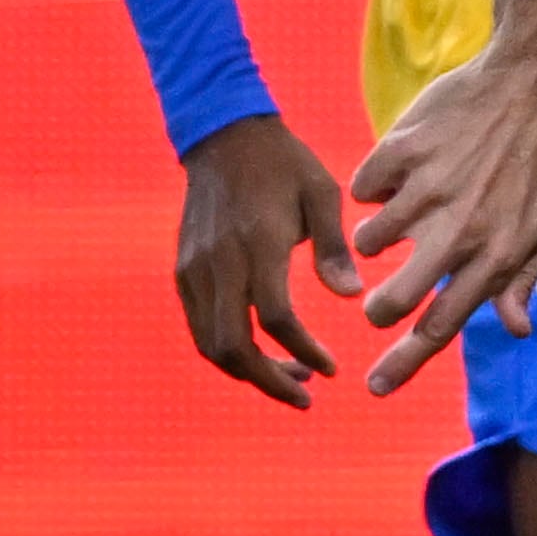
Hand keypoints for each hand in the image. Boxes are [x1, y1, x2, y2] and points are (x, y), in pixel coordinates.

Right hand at [172, 113, 360, 408]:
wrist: (224, 137)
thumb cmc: (284, 165)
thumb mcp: (323, 194)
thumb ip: (335, 248)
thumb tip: (352, 297)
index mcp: (257, 244)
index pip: (275, 317)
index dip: (303, 350)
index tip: (331, 369)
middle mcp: (218, 262)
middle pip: (231, 345)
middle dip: (269, 381)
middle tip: (307, 398)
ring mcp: (194, 268)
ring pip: (209, 343)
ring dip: (248, 371)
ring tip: (292, 381)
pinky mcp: (183, 270)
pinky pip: (200, 325)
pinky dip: (228, 350)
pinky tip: (263, 353)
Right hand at [347, 50, 536, 395]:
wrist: (533, 87)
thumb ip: (525, 279)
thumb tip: (515, 329)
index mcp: (496, 256)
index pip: (442, 326)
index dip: (404, 363)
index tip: (376, 388)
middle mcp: (459, 231)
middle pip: (396, 297)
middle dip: (377, 309)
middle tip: (375, 304)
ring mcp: (428, 190)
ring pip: (370, 239)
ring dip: (379, 236)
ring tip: (410, 212)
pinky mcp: (402, 152)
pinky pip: (366, 186)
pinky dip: (378, 183)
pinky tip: (407, 168)